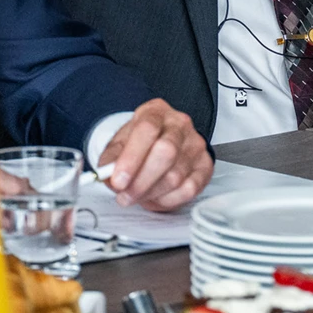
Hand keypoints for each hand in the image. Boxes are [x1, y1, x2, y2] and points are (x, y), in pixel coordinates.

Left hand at [97, 98, 213, 211]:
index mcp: (156, 112)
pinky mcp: (205, 165)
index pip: (147, 130)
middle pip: (166, 152)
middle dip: (141, 181)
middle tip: (124, 195)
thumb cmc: (140, 142)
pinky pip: (189, 189)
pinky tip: (155, 197)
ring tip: (136, 197)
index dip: (131, 158)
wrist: (161, 140)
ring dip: (151, 193)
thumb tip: (106, 176)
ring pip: (176, 176)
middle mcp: (180, 124)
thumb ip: (110, 160)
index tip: (118, 180)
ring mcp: (195, 145)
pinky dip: (168, 200)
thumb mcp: (119, 143)